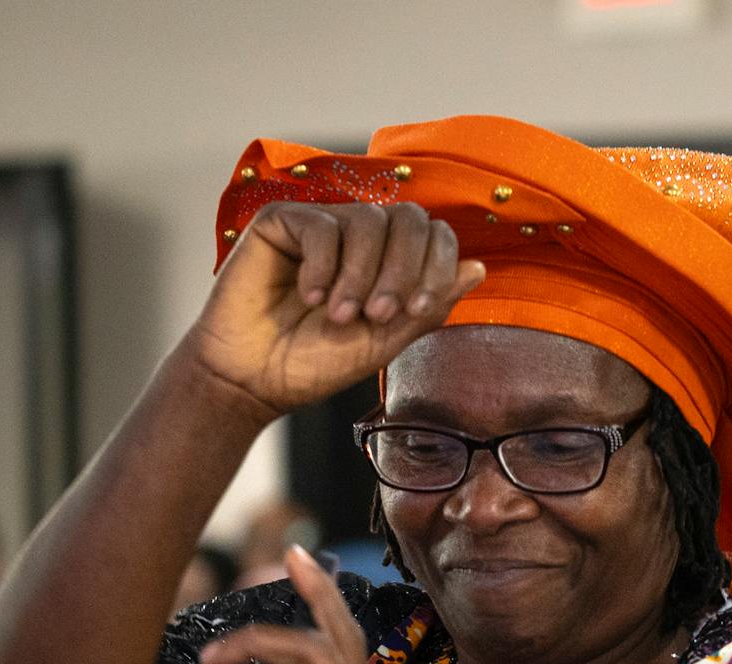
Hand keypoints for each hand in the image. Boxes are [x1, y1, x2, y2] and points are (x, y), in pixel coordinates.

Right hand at [181, 202, 486, 420]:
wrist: (254, 378)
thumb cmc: (315, 362)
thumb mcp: (385, 340)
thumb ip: (428, 305)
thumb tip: (478, 268)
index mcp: (390, 261)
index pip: (433, 234)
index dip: (436, 265)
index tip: (415, 310)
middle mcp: (359, 236)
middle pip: (408, 218)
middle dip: (402, 269)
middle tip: (380, 314)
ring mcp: (321, 224)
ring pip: (367, 222)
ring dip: (361, 275)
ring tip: (339, 316)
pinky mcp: (282, 221)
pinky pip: (321, 225)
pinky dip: (323, 265)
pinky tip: (311, 297)